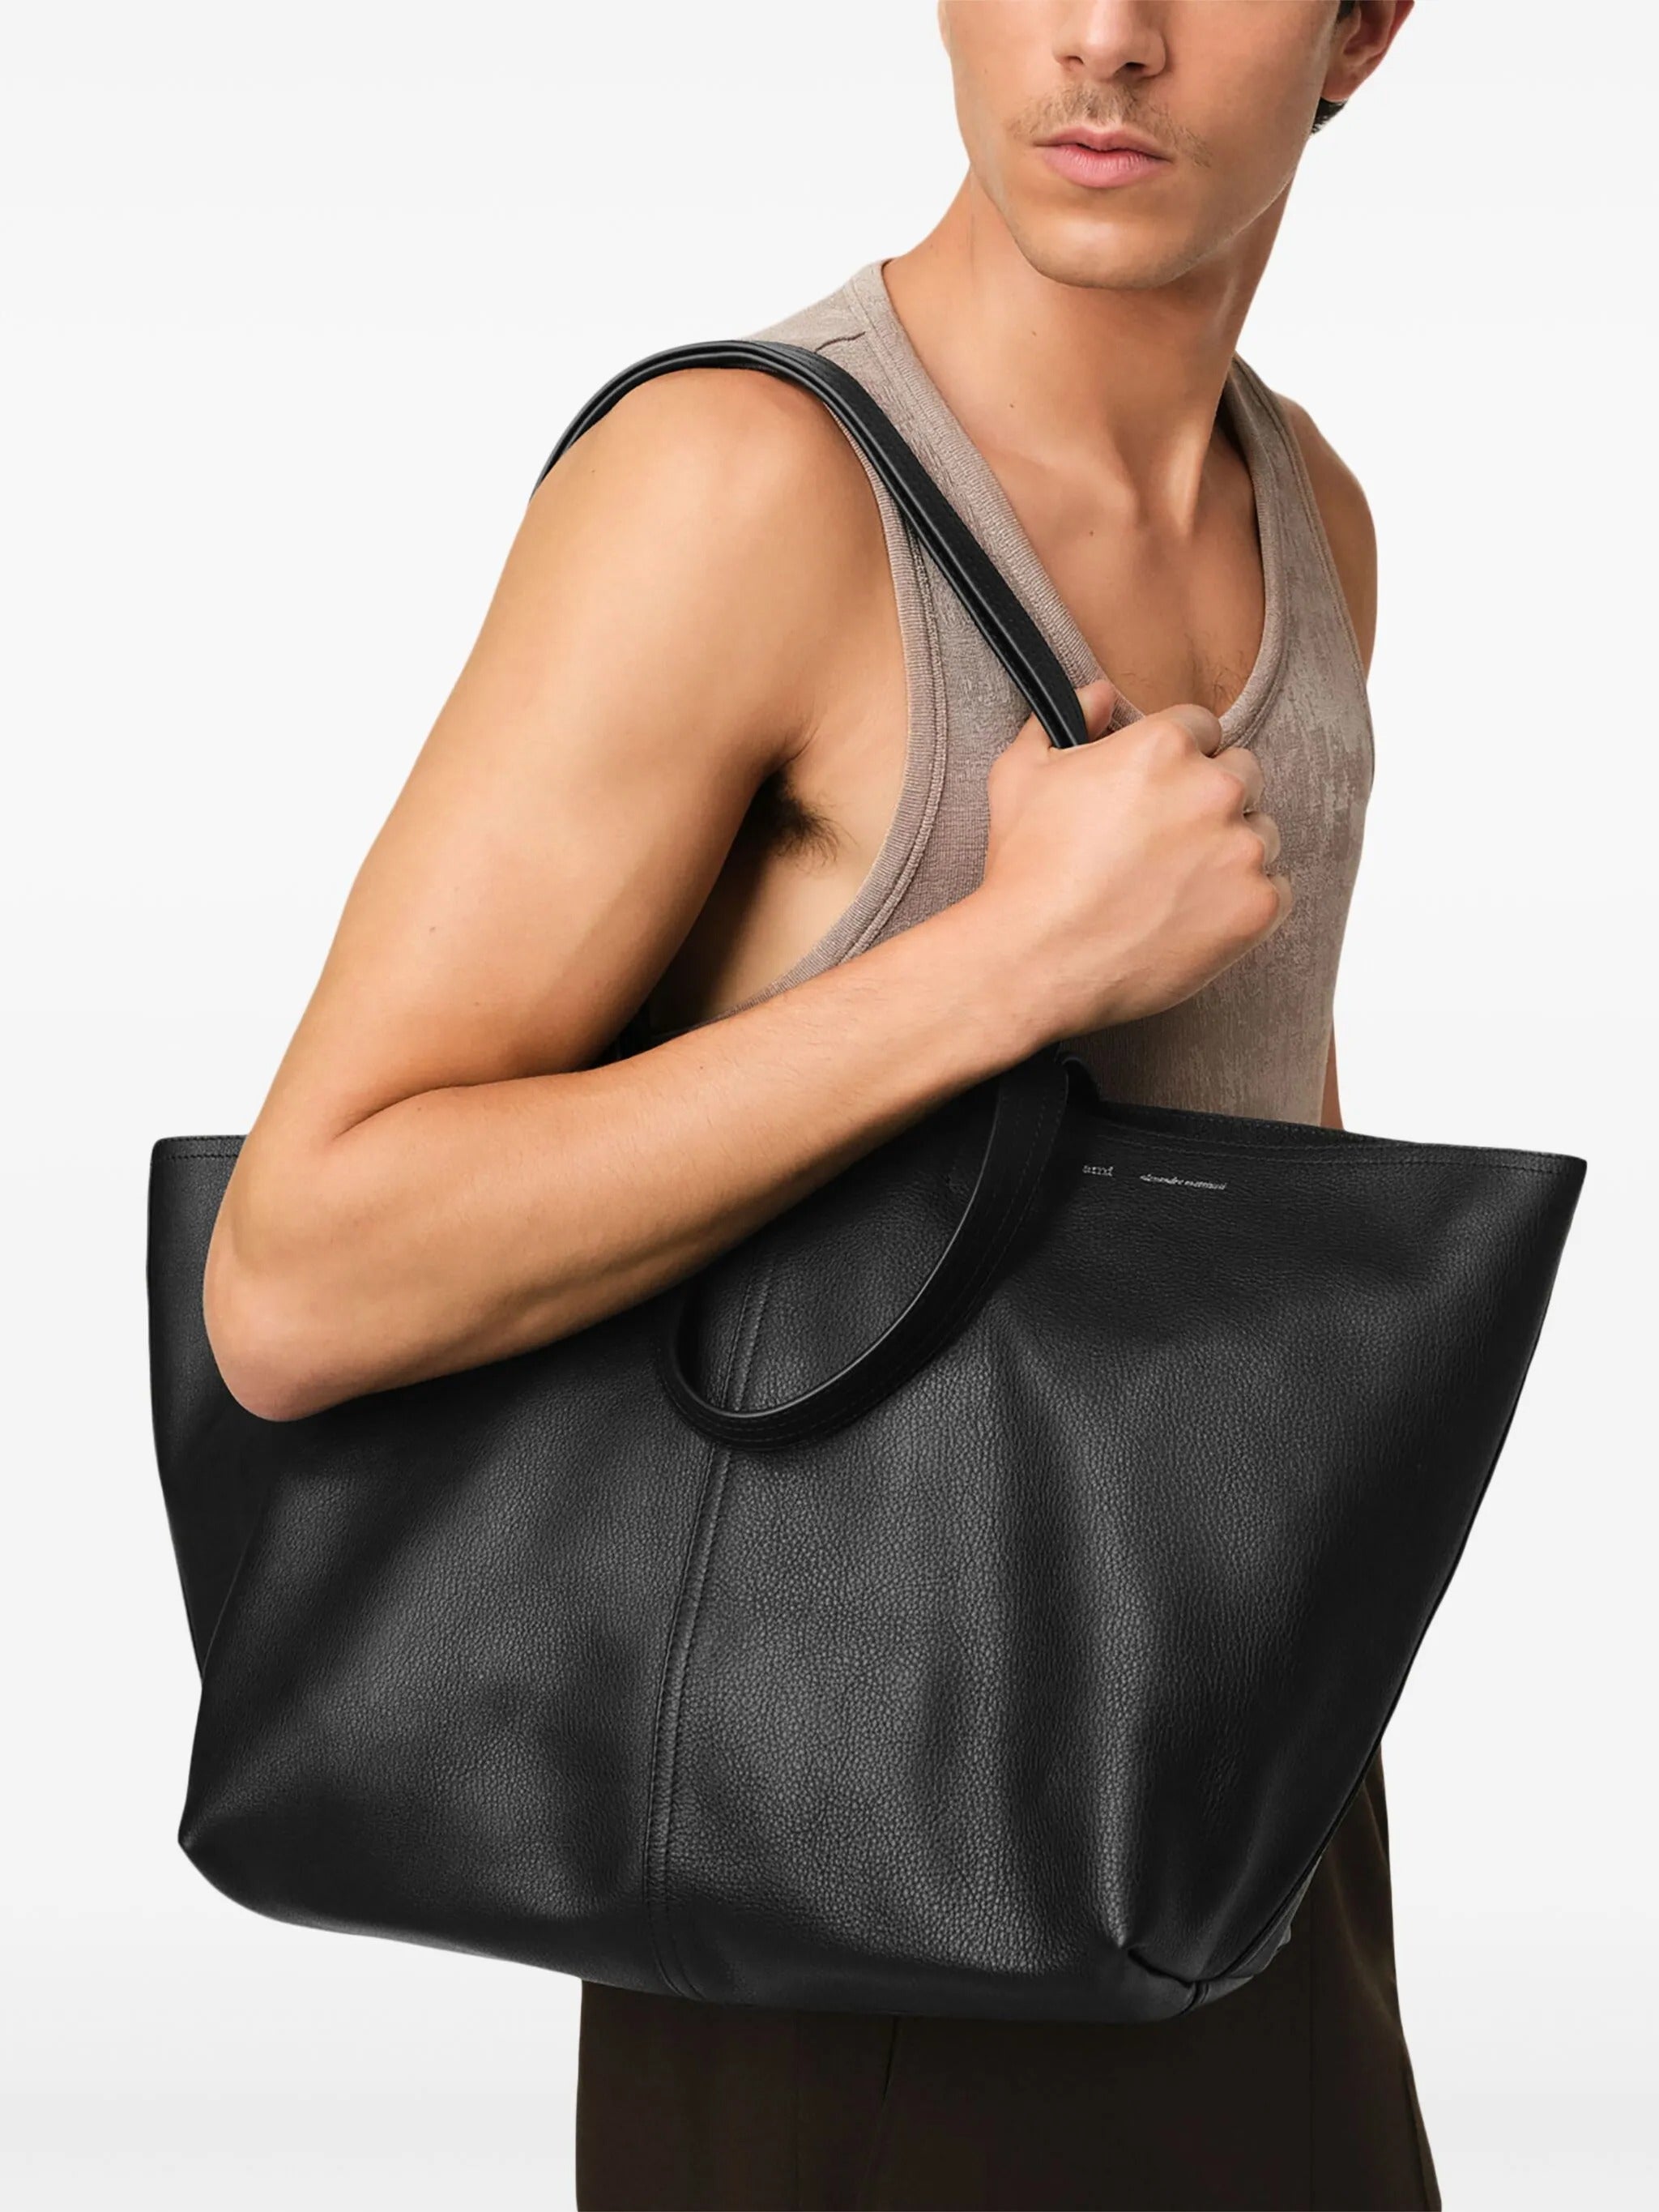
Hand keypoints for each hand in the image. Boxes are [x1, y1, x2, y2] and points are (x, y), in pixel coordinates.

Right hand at [971, 676, 1291, 1039]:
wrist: (1036, 959)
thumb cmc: (1025, 869)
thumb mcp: (1021, 772)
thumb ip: (1068, 717)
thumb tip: (1100, 695)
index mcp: (1165, 745)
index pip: (1203, 729)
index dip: (1177, 760)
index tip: (1157, 793)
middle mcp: (1215, 788)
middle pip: (1243, 774)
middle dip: (1211, 800)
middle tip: (1166, 841)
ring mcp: (1242, 850)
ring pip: (1261, 833)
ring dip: (1230, 850)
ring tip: (1177, 884)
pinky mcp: (1257, 907)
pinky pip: (1276, 890)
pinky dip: (1245, 901)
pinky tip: (1196, 915)